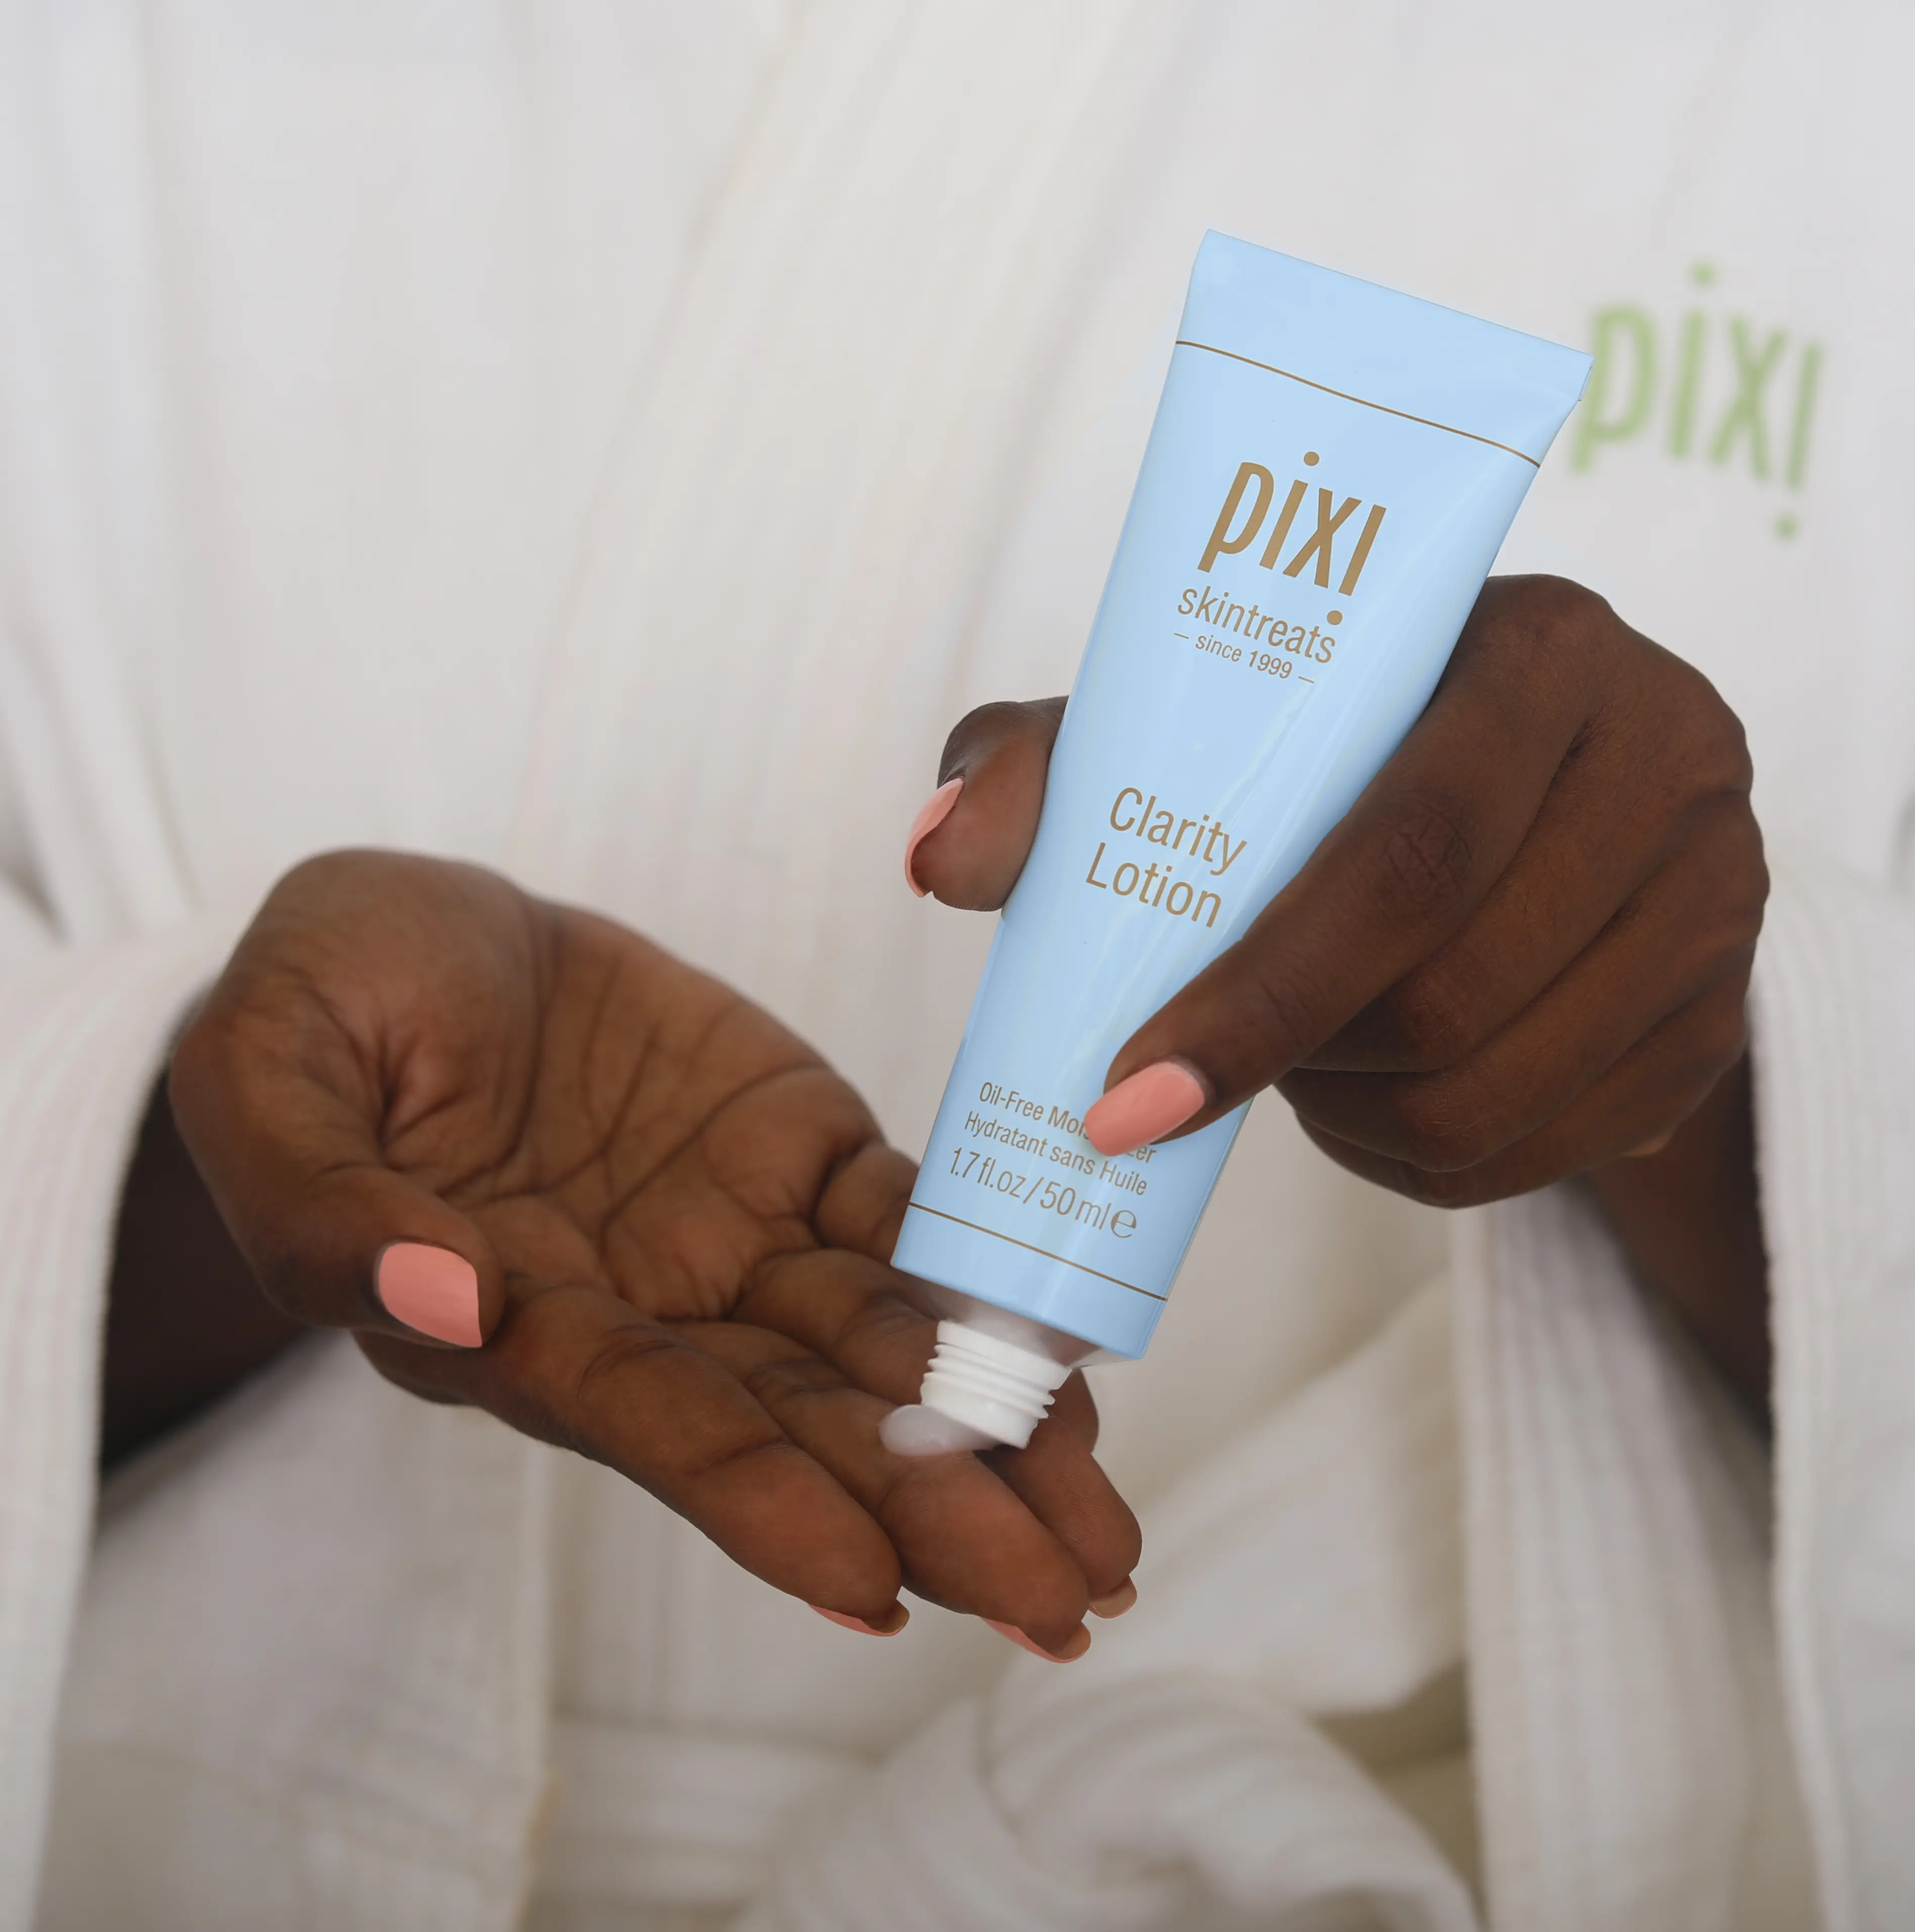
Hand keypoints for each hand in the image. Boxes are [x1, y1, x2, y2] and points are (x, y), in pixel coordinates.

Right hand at [170, 851, 1137, 1654]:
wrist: (418, 924)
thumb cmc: (321, 1001)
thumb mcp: (270, 1080)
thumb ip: (329, 1209)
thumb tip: (443, 1300)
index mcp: (517, 1323)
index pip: (655, 1423)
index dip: (761, 1500)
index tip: (876, 1584)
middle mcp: (643, 1307)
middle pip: (800, 1422)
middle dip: (932, 1512)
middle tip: (1067, 1603)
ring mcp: (729, 1230)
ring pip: (875, 1348)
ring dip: (994, 1435)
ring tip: (1106, 1528)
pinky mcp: (794, 1146)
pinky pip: (902, 1225)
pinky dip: (982, 1288)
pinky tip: (1069, 1364)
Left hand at [908, 575, 1765, 1211]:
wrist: (1525, 806)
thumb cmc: (1324, 755)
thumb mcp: (1183, 726)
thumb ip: (1051, 767)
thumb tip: (939, 859)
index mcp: (1543, 647)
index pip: (1406, 848)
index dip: (1258, 991)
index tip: (1126, 1098)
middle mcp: (1668, 756)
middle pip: (1454, 988)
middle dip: (1294, 1065)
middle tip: (1192, 1073)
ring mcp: (1718, 898)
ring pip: (1499, 1089)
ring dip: (1352, 1121)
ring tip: (1284, 1071)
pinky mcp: (1721, 1019)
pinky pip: (1553, 1154)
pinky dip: (1428, 1165)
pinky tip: (1368, 1105)